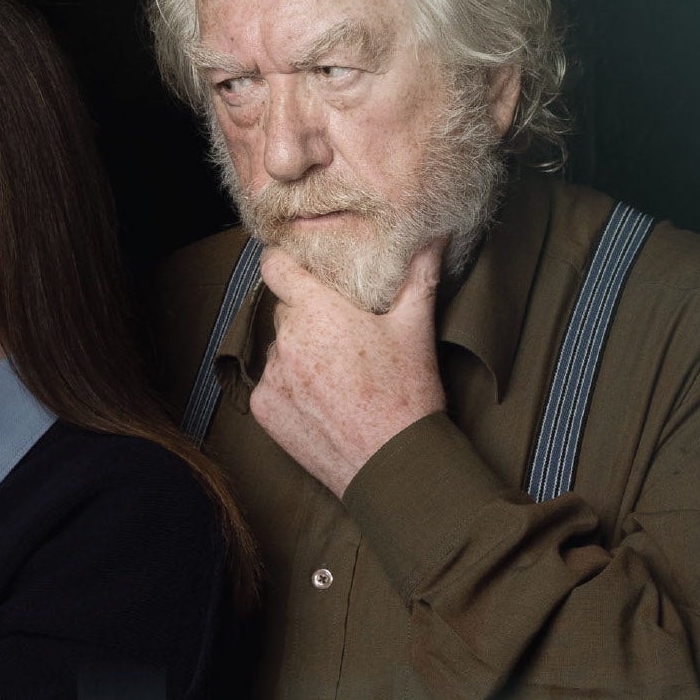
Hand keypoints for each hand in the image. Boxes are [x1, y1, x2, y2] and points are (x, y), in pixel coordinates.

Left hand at [251, 240, 447, 495]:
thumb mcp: (417, 328)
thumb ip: (419, 274)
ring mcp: (272, 377)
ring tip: (338, 374)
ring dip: (299, 353)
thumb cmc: (407, 393)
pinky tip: (325, 400)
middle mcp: (286, 340)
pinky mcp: (264, 410)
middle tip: (342, 333)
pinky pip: (272, 384)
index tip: (300, 268)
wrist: (393, 465)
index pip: (274, 266)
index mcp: (316, 311)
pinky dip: (291, 388)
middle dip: (307, 315)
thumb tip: (434, 234)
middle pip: (284, 310)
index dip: (286, 262)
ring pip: (279, 349)